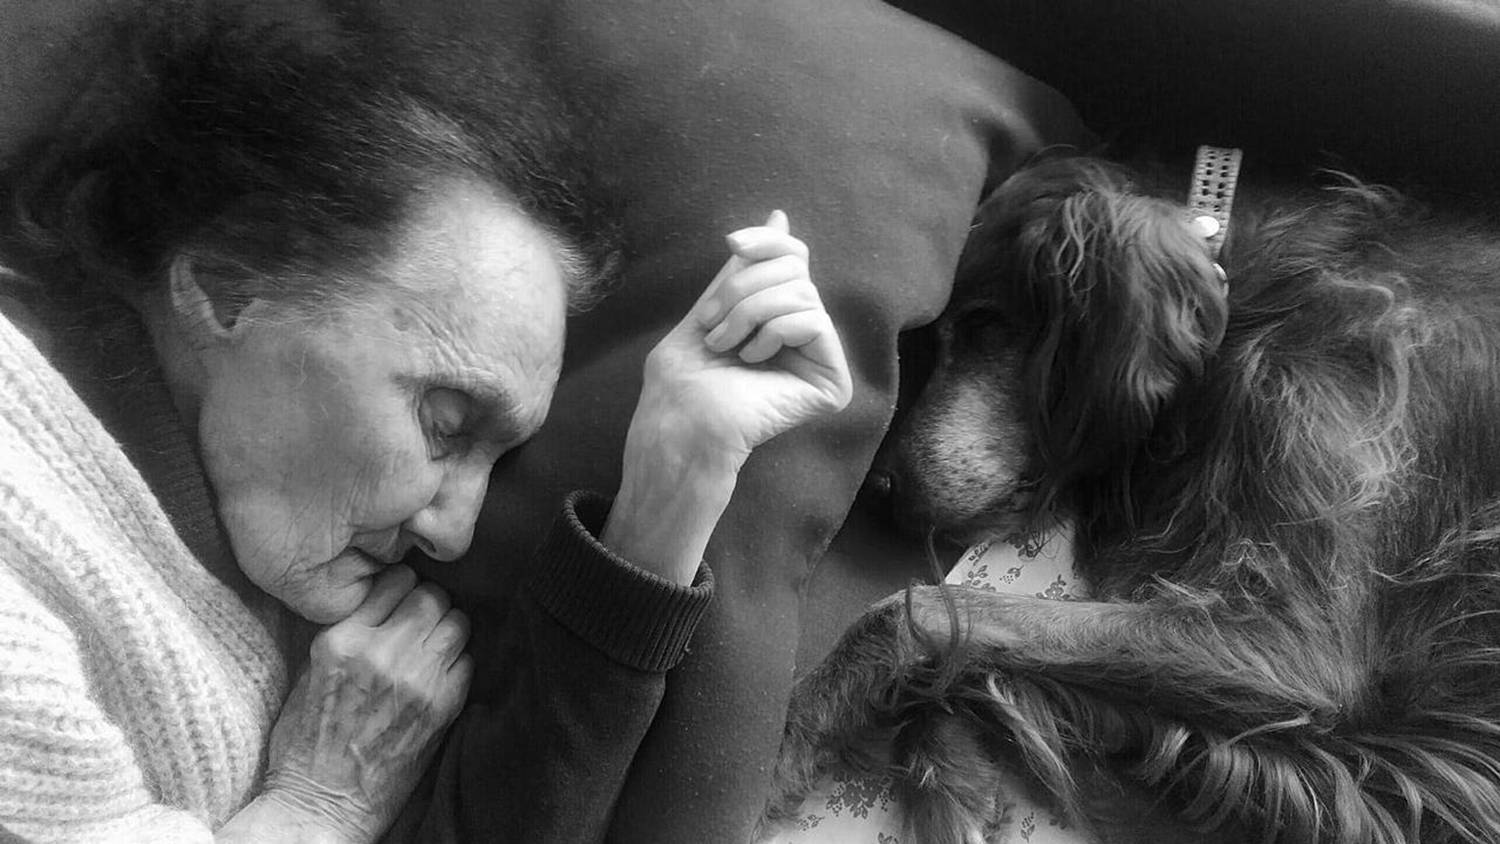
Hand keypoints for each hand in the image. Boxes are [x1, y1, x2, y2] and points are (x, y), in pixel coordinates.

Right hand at [260, 566, 471, 842]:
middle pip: (433, 597)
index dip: (403, 587)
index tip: (403, 598)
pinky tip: (441, 676)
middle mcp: (383, 653)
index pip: (395, 581)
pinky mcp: (443, 707)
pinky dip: (458, 664)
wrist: (324, 804)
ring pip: (458, 623)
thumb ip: (350, 632)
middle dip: (430, 604)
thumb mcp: (311, 672)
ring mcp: (417, 679)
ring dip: (449, 630)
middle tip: (423, 621)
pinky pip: (468, 662)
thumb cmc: (307, 742)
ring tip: (435, 646)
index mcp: (342, 641)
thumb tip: (388, 600)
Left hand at [643, 209, 852, 461]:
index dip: (767, 241)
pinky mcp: (833, 381)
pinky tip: (753, 361)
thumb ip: (747, 266)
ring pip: (801, 293)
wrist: (681, 420)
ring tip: (725, 346)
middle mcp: (806, 335)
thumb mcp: (713, 304)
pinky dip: (773, 333)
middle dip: (743, 287)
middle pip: (795, 270)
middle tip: (713, 324)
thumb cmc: (685, 374)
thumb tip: (780, 215)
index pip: (794, 257)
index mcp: (779, 315)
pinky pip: (814, 320)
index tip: (732, 242)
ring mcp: (822, 359)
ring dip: (749, 313)